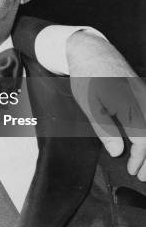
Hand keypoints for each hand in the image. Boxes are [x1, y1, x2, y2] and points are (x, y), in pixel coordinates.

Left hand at [67, 31, 145, 179]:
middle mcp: (143, 101)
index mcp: (131, 106)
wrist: (90, 50)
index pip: (144, 140)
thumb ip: (104, 128)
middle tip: (144, 176)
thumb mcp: (89, 104)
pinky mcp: (144, 91)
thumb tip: (117, 152)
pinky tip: (144, 141)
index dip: (141, 159)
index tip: (133, 171)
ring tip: (145, 163)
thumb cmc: (86, 77)